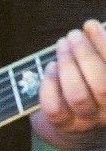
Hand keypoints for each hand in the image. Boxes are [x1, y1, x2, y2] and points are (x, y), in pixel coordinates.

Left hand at [31, 19, 105, 148]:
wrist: (76, 121)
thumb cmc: (90, 81)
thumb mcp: (98, 65)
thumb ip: (98, 50)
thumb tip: (92, 27)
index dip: (104, 45)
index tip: (91, 25)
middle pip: (101, 85)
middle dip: (85, 54)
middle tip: (73, 35)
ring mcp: (86, 120)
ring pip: (77, 95)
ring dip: (67, 64)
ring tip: (62, 44)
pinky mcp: (63, 125)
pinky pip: (54, 107)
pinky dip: (50, 84)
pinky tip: (50, 67)